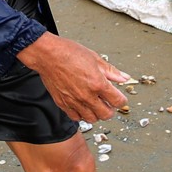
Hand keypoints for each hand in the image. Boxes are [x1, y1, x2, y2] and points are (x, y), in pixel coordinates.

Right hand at [16, 32, 130, 122]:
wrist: (47, 55)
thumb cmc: (68, 53)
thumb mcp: (95, 58)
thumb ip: (111, 71)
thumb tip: (124, 77)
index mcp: (98, 83)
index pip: (117, 101)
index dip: (122, 100)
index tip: (120, 98)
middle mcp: (87, 95)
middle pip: (106, 114)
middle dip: (110, 110)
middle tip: (109, 103)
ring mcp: (74, 101)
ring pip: (91, 119)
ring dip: (96, 114)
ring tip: (95, 105)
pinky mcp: (63, 103)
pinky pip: (75, 117)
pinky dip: (81, 115)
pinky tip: (82, 107)